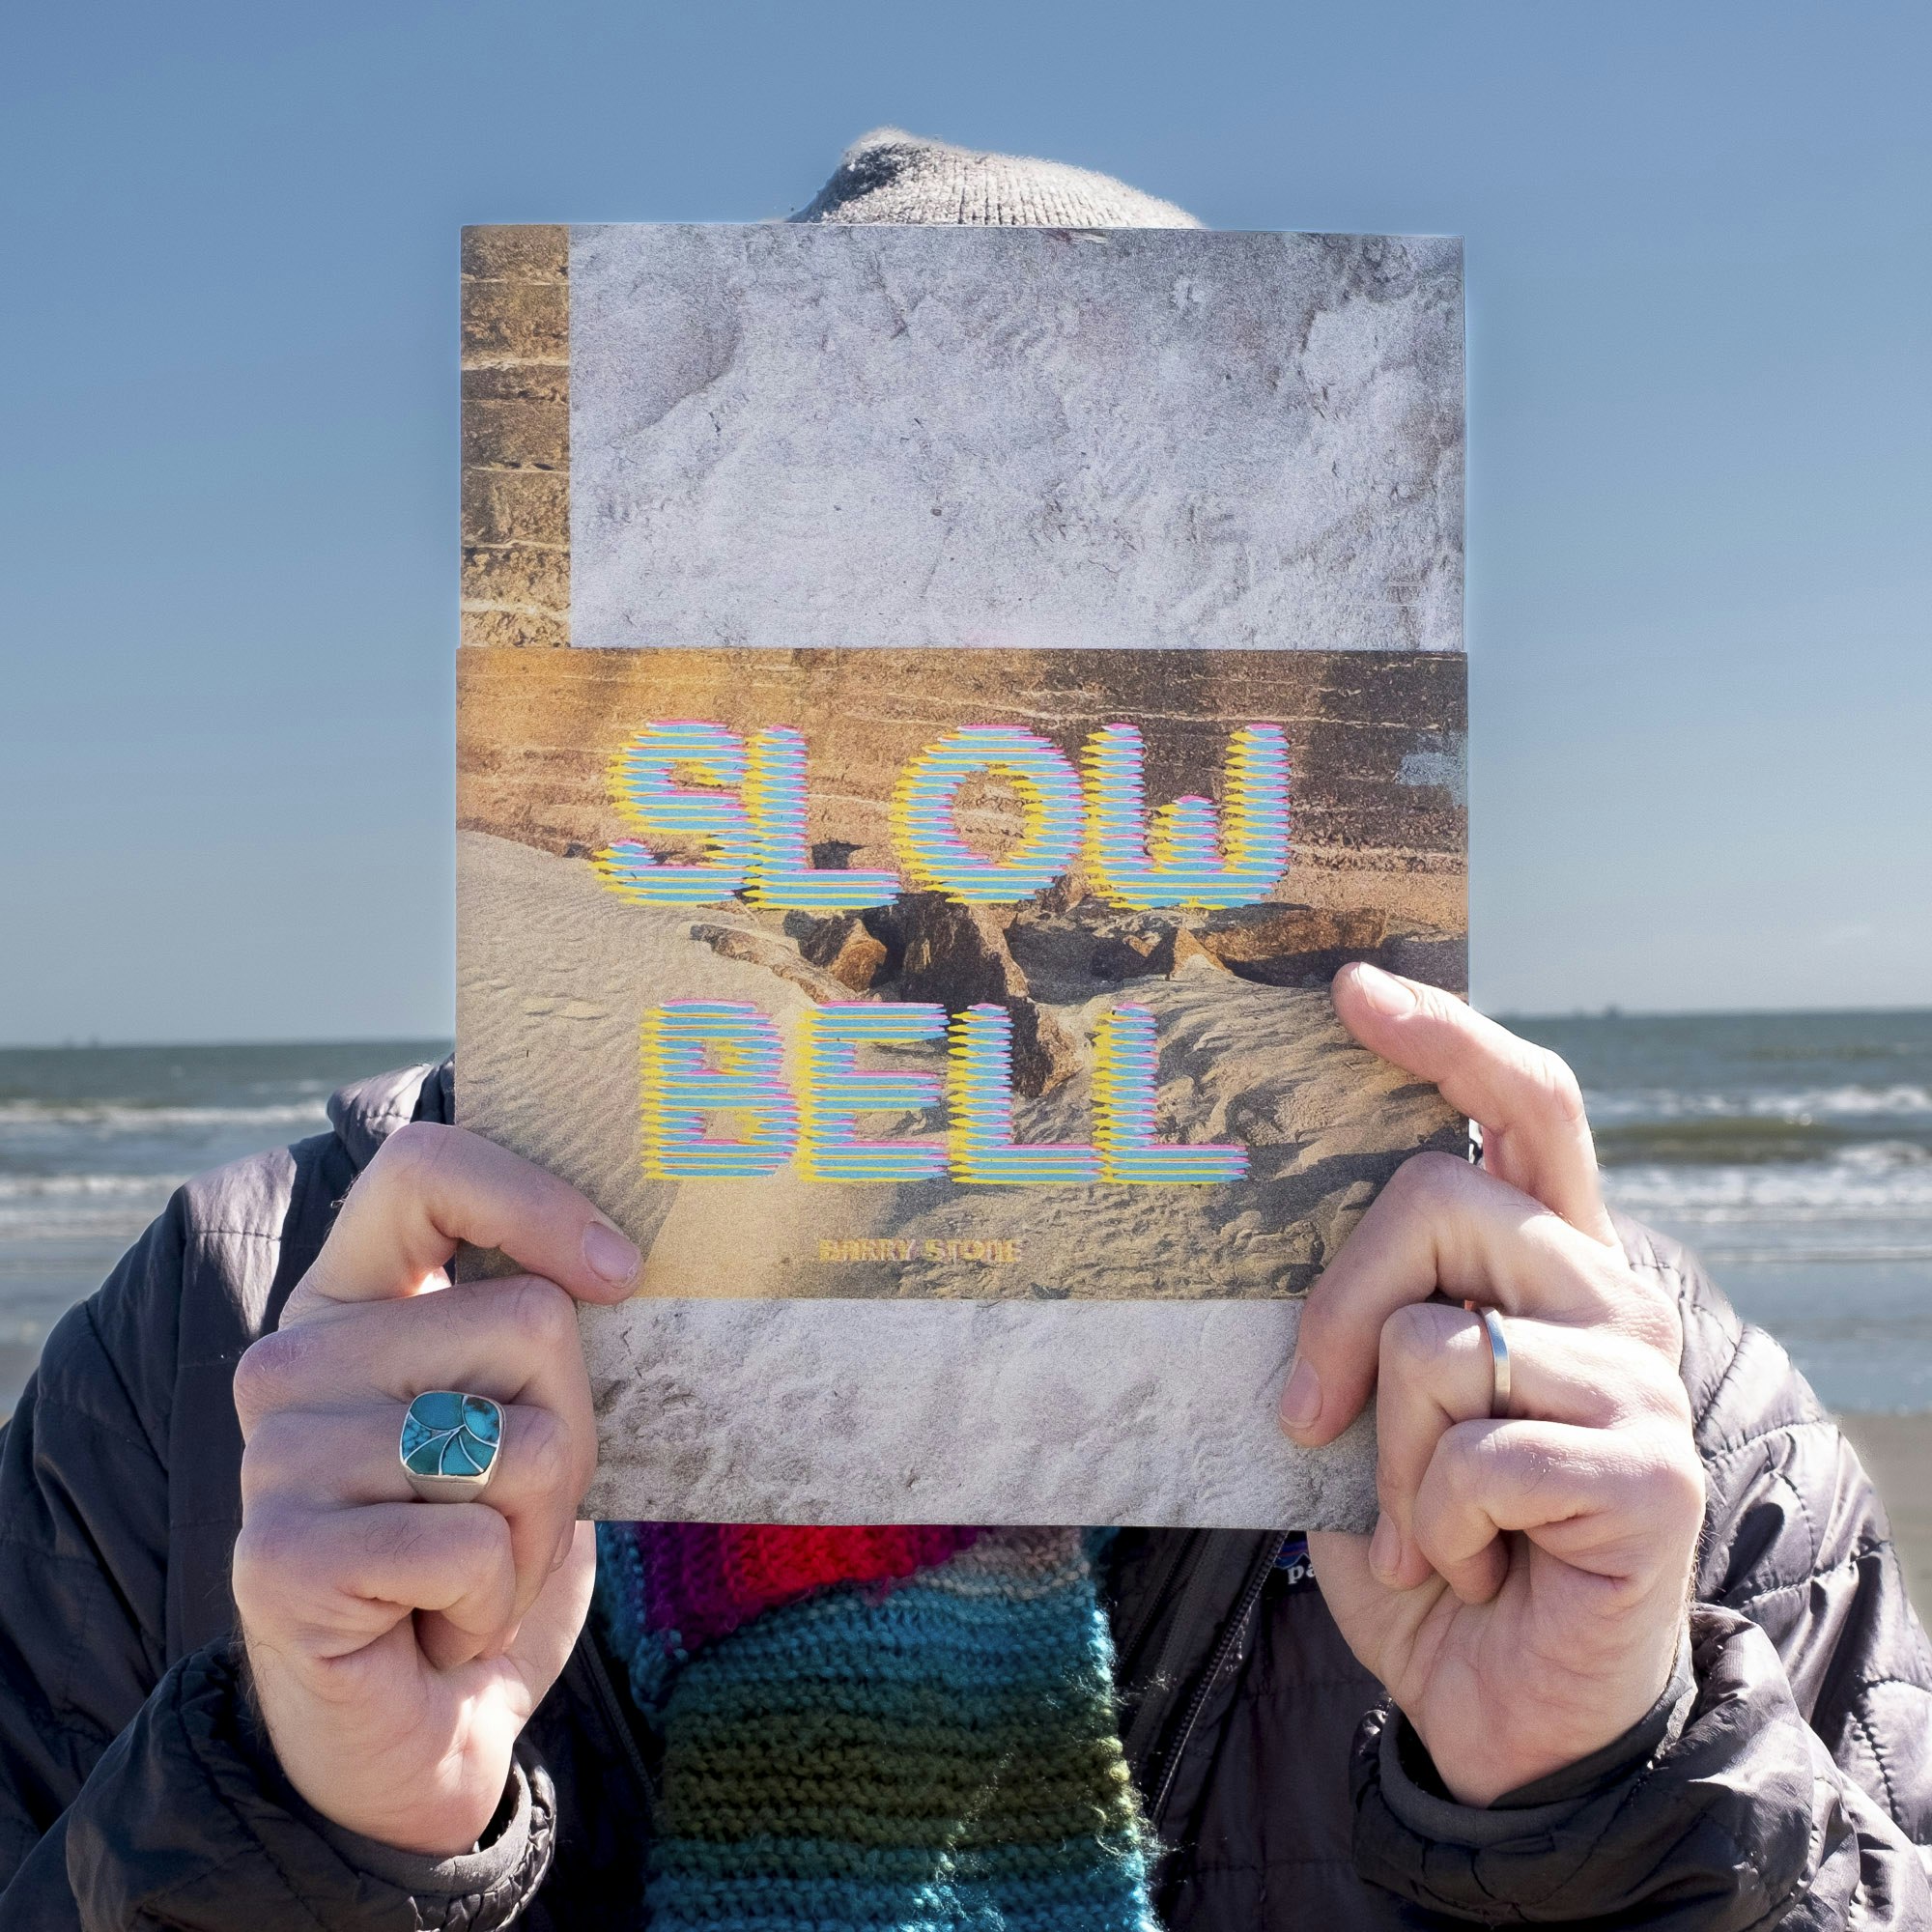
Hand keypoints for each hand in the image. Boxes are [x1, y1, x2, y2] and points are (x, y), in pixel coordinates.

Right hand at [230, 1124, 639, 1854]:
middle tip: (511, 1514)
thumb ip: (538, 1335)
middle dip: (571, 1436)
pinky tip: (433, 1627)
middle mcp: (294, 1360)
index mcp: (352, 1302)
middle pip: (531, 1321)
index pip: (422, 1167)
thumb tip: (624, 1254)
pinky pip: (474, 1545)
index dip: (535, 1200)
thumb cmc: (479, 1556)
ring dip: (535, 1533)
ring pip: (518, 1442)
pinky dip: (494, 1601)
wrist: (412, 1730)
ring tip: (466, 1574)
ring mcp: (273, 1456)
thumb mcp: (524, 1420)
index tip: (620, 1274)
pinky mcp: (279, 1557)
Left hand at [1282, 965, 1702, 1805]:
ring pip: (1436, 1339)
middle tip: (1307, 1414)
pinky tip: (1467, 1566)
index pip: (1523, 1106)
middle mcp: (1605, 1295)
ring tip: (1427, 1526)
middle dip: (1335, 1305)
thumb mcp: (1365, 1409)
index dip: (1448, 1038)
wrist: (1498, 1703)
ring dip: (1388, 1457)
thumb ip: (1357, 1313)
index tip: (1356, 990)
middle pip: (1439, 1194)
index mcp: (1543, 1261)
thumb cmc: (1425, 1539)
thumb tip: (1253, 1217)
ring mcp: (1639, 1379)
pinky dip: (1430, 1524)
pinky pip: (1476, 1449)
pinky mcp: (1649, 1471)